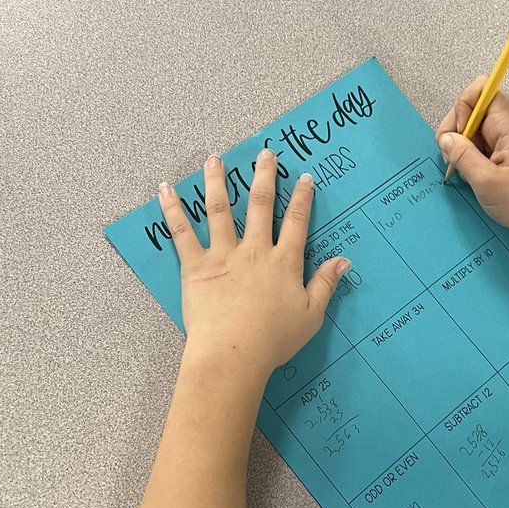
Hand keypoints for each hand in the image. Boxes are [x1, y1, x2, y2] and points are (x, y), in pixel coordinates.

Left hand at [158, 149, 348, 380]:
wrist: (233, 353)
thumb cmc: (273, 340)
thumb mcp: (311, 315)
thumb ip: (325, 284)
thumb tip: (343, 261)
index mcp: (284, 262)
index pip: (297, 222)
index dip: (303, 198)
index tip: (304, 177)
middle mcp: (254, 251)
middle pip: (261, 205)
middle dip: (264, 176)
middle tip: (265, 153)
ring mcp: (223, 255)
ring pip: (219, 209)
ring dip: (217, 181)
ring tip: (215, 159)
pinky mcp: (196, 267)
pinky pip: (181, 233)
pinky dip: (172, 210)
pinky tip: (165, 190)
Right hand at [436, 77, 508, 244]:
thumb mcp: (485, 181)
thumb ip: (461, 155)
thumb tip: (445, 139)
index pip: (480, 89)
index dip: (461, 108)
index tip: (458, 138)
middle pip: (475, 109)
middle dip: (458, 131)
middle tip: (457, 160)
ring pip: (478, 129)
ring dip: (466, 148)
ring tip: (470, 173)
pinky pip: (487, 145)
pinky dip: (476, 158)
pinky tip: (477, 177)